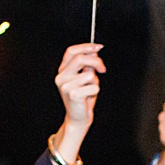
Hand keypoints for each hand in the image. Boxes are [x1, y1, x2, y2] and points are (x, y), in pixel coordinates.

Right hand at [52, 43, 105, 157]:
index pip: (71, 51)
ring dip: (95, 82)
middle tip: (103, 69)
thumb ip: (87, 65)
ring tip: (90, 90)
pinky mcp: (72, 94)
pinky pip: (93, 86)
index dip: (85, 47)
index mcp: (63, 70)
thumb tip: (94, 51)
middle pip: (80, 59)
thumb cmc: (83, 98)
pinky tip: (88, 97)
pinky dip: (95, 91)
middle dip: (96, 62)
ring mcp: (65, 86)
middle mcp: (61, 77)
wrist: (78, 117)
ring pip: (89, 74)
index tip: (98, 47)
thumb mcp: (85, 78)